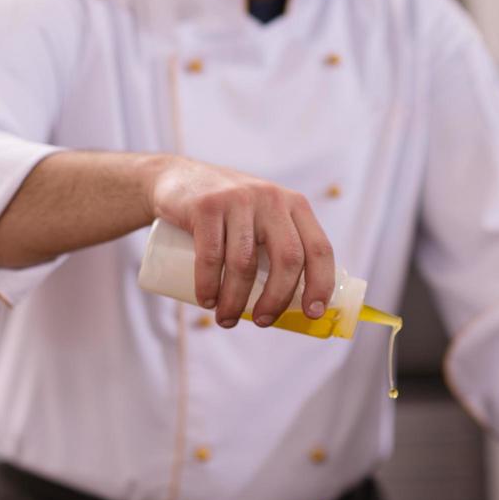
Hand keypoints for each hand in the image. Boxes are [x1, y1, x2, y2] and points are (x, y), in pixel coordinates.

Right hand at [149, 157, 334, 327]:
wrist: (177, 178)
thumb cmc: (228, 213)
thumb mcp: (262, 217)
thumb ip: (280, 246)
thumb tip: (294, 307)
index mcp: (295, 206)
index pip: (319, 248)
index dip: (321, 284)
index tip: (312, 313)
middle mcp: (272, 199)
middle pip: (287, 259)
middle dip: (277, 300)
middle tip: (262, 322)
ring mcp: (239, 199)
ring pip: (245, 263)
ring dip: (235, 301)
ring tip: (226, 320)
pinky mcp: (206, 206)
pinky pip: (210, 256)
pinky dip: (208, 286)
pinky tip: (207, 302)